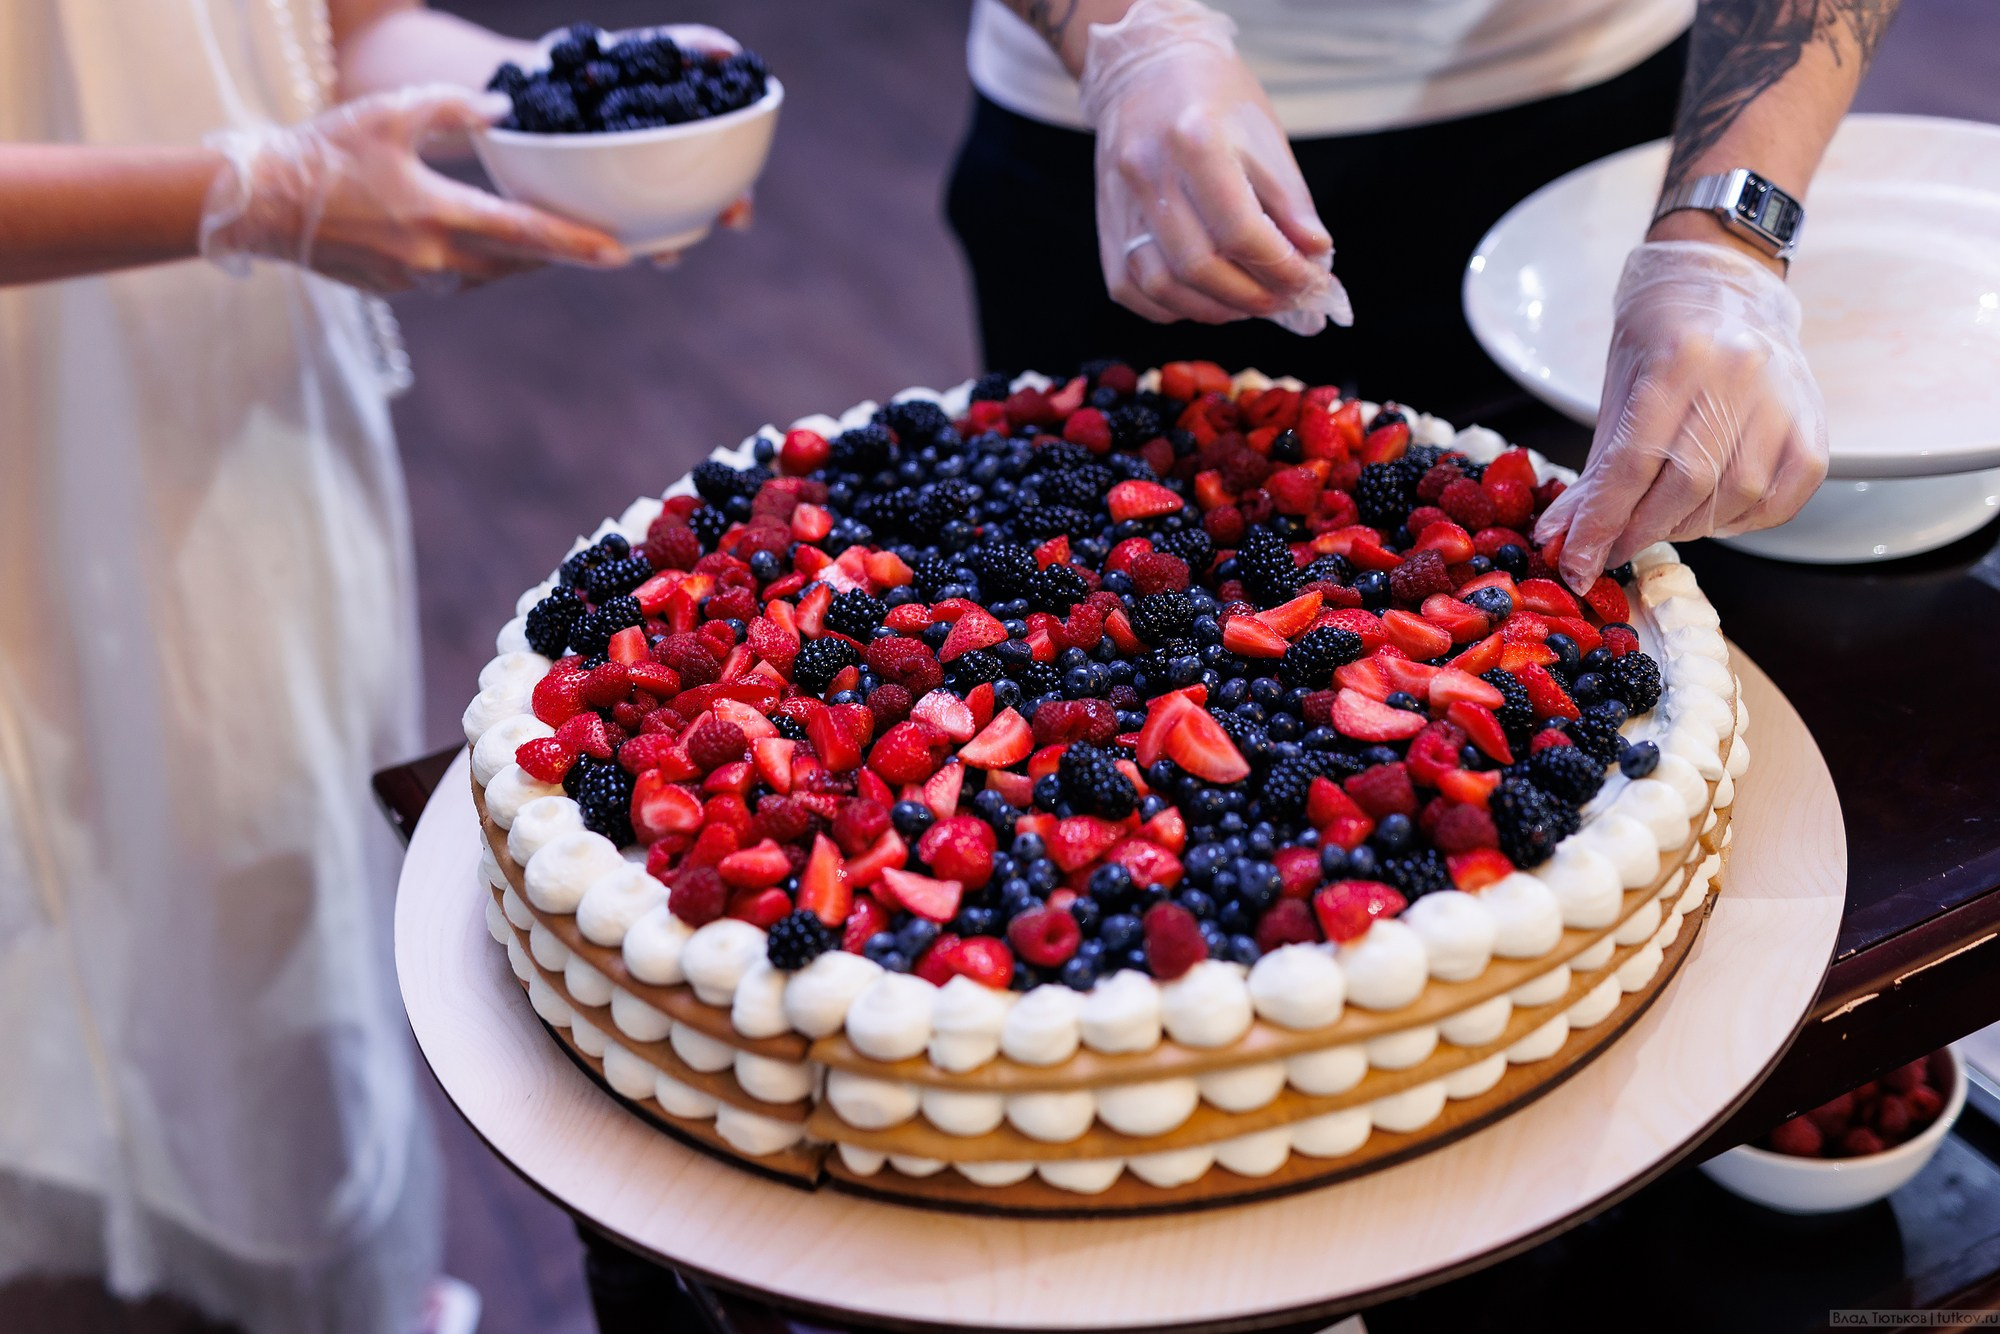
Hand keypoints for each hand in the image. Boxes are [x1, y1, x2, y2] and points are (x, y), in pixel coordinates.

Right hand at [200, 84, 627, 293]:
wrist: (262, 202)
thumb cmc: (324, 151)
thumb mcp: (391, 113)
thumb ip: (453, 109)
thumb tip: (504, 111)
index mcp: (437, 215)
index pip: (525, 233)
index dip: (576, 244)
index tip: (620, 252)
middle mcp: (433, 258)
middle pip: (519, 263)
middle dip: (561, 256)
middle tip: (604, 248)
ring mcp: (416, 282)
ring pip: (490, 276)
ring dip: (522, 262)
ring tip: (553, 244)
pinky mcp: (398, 292)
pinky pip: (457, 280)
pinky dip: (481, 264)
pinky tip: (489, 246)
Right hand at [1077, 0, 1349, 329]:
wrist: (1146, 69)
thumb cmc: (1214, 98)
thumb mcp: (1265, 134)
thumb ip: (1291, 201)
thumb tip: (1314, 257)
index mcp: (1195, 140)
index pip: (1241, 231)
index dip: (1281, 268)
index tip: (1307, 282)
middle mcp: (1149, 173)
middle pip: (1199, 266)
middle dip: (1250, 297)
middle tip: (1282, 300)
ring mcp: (1119, 202)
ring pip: (1160, 286)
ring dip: (1212, 309)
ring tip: (1246, 304)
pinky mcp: (1105, 225)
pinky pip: (1130, 289)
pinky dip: (1171, 307)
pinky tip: (1203, 299)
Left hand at [1534, 240, 1828, 590]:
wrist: (1723, 284)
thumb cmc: (1661, 338)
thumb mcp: (1617, 390)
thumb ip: (1596, 470)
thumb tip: (1562, 538)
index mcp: (1679, 359)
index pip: (1634, 462)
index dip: (1602, 522)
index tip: (1577, 562)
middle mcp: (1739, 375)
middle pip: (1687, 485)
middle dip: (1641, 530)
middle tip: (1614, 547)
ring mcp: (1784, 399)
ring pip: (1736, 496)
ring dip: (1689, 527)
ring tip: (1662, 522)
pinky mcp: (1814, 422)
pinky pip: (1783, 497)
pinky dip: (1742, 521)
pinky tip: (1713, 515)